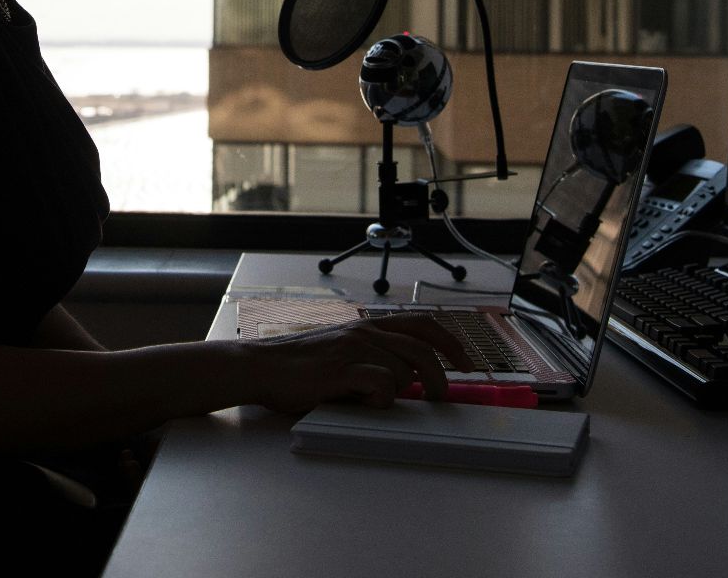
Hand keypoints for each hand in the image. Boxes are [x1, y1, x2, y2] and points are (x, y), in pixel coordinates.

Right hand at [245, 315, 475, 413]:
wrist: (261, 366)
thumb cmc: (299, 366)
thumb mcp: (342, 352)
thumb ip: (373, 357)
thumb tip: (407, 378)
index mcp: (367, 326)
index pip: (422, 325)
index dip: (450, 342)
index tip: (466, 362)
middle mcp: (364, 332)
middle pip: (422, 350)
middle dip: (440, 377)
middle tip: (440, 397)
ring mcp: (353, 349)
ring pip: (403, 370)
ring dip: (399, 391)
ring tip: (377, 399)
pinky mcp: (341, 370)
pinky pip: (382, 384)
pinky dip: (382, 398)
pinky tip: (366, 402)